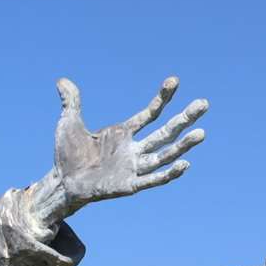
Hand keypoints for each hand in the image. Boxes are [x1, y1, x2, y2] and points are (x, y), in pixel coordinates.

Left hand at [49, 76, 208, 212]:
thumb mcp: (68, 124)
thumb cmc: (66, 155)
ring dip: (183, 145)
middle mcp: (132, 149)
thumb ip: (71, 102)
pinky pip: (153, 179)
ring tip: (201, 132)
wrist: (61, 182)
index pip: (150, 114)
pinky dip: (168, 173)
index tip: (174, 81)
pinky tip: (185, 164)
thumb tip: (62, 80)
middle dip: (184, 119)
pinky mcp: (128, 185)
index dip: (162, 98)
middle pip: (165, 132)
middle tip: (204, 103)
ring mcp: (132, 167)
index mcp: (123, 133)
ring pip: (163, 155)